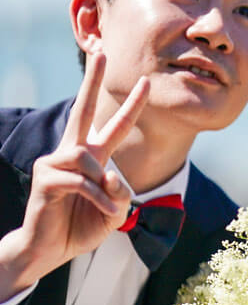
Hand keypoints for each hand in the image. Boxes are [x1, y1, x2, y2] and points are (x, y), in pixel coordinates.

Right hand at [0, 53, 148, 293]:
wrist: (49, 250)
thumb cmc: (81, 227)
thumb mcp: (115, 212)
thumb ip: (121, 194)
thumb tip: (110, 175)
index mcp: (93, 157)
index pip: (115, 125)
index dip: (132, 105)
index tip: (146, 82)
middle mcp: (74, 153)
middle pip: (82, 110)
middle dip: (92, 81)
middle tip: (101, 54)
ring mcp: (56, 163)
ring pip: (89, 157)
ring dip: (104, 184)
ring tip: (106, 206)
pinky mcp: (46, 178)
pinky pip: (82, 181)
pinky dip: (98, 198)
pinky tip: (103, 211)